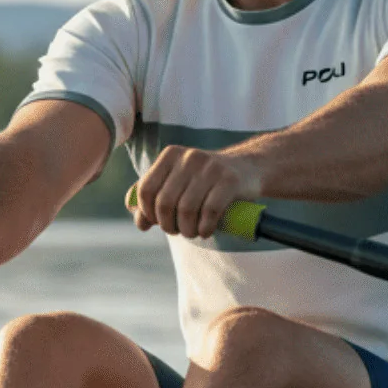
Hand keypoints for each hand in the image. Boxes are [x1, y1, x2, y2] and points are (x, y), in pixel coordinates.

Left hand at [129, 147, 261, 239]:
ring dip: (187, 230)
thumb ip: (154, 199)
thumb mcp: (178, 182)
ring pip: (186, 210)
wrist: (248, 169)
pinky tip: (206, 231)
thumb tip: (139, 222)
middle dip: (168, 225)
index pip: (145, 189)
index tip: (159, 222)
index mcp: (170, 155)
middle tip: (178, 230)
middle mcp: (189, 157)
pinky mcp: (230, 180)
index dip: (148, 213)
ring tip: (193, 232)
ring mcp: (210, 167)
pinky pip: (209, 212)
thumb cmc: (206, 182)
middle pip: (164, 203)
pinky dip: (205, 228)